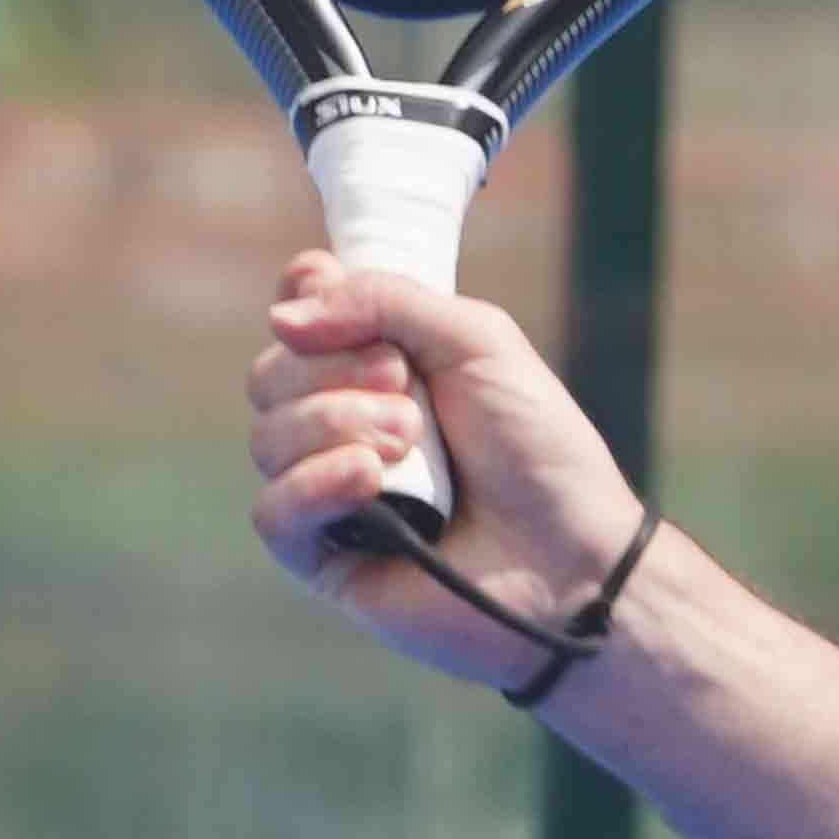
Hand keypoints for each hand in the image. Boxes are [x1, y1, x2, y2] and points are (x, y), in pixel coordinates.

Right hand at [246, 251, 647, 688]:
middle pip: (271, 374)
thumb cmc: (538, 447)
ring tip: (412, 442)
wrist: (571, 553)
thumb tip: (282, 317)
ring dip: (338, 423)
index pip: (298, 314)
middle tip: (407, 389)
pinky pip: (272, 511)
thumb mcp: (480, 343)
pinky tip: (367, 483)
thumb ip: (388, 302)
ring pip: (268, 436)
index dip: (304, 295)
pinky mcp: (321, 556)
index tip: (324, 282)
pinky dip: (314, 485)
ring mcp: (325, 489)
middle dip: (335, 370)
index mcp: (378, 365)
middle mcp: (341, 422)